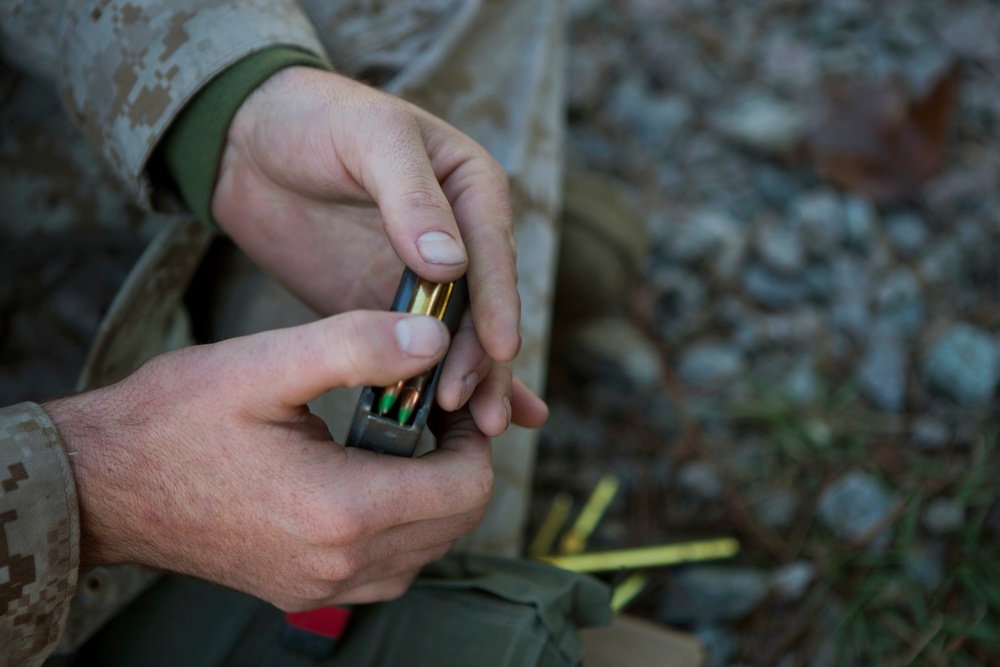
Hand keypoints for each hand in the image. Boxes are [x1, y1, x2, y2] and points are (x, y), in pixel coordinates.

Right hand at [44, 311, 534, 608]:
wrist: (103, 485)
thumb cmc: (175, 420)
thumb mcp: (265, 364)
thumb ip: (357, 347)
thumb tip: (435, 338)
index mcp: (342, 511)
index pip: (468, 488)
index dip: (473, 436)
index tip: (446, 397)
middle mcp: (340, 566)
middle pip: (457, 522)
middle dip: (458, 462)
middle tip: (425, 410)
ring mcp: (321, 588)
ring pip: (428, 548)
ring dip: (432, 494)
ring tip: (397, 439)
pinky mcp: (303, 591)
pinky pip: (388, 569)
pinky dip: (400, 526)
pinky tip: (368, 479)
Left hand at [212, 67, 546, 435]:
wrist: (248, 143)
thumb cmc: (313, 118)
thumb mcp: (368, 138)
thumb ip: (411, 196)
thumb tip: (451, 263)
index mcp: (470, 186)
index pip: (493, 250)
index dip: (497, 301)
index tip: (499, 348)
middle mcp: (460, 236)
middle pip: (484, 304)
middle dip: (482, 356)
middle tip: (470, 406)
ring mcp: (427, 277)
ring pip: (460, 336)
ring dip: (475, 381)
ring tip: (482, 430)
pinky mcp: (388, 306)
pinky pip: (422, 350)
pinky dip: (444, 384)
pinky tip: (476, 425)